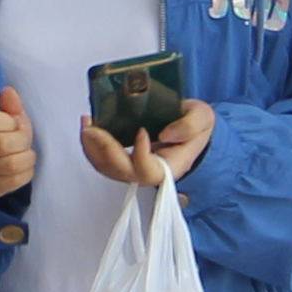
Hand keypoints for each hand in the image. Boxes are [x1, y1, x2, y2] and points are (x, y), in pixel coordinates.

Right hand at [0, 83, 37, 200]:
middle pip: (0, 144)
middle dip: (22, 141)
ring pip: (10, 164)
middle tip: (24, 141)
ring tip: (27, 154)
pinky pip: (13, 181)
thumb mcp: (9, 115)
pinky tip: (24, 167)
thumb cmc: (4, 132)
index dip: (7, 121)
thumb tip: (9, 92)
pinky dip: (26, 173)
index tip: (13, 123)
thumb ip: (10, 105)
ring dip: (27, 158)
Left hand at [79, 98, 212, 186]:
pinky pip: (102, 160)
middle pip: (122, 172)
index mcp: (170, 166)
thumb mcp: (204, 119)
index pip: (150, 171)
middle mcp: (149, 173)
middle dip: (105, 150)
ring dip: (92, 148)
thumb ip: (190, 126)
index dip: (141, 155)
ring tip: (87, 123)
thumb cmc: (196, 126)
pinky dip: (91, 145)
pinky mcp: (123, 160)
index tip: (142, 130)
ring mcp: (133, 168)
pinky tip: (88, 125)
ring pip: (107, 169)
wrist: (190, 130)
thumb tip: (164, 134)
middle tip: (94, 127)